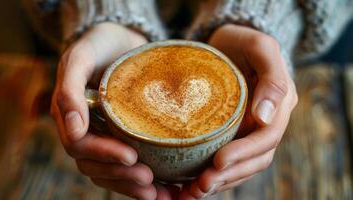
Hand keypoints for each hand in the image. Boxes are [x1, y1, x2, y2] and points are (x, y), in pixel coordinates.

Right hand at [51, 22, 178, 198]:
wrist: (121, 39)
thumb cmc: (100, 43)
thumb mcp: (82, 57)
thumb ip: (69, 89)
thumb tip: (71, 130)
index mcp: (72, 116)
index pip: (81, 146)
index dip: (104, 155)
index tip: (132, 156)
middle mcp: (87, 131)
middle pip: (97, 167)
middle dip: (122, 177)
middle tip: (149, 180)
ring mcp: (106, 136)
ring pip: (112, 173)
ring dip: (133, 187)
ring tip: (160, 194)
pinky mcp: (125, 137)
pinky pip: (128, 165)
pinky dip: (142, 181)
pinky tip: (164, 188)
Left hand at [180, 24, 297, 198]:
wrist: (225, 42)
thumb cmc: (241, 40)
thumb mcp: (259, 46)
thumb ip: (272, 78)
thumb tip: (267, 118)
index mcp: (278, 106)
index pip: (266, 139)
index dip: (244, 154)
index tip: (218, 162)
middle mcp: (266, 123)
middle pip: (254, 160)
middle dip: (228, 176)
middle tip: (200, 186)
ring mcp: (248, 131)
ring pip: (240, 166)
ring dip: (219, 183)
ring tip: (192, 192)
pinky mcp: (230, 134)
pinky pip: (225, 160)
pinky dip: (211, 175)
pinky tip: (190, 184)